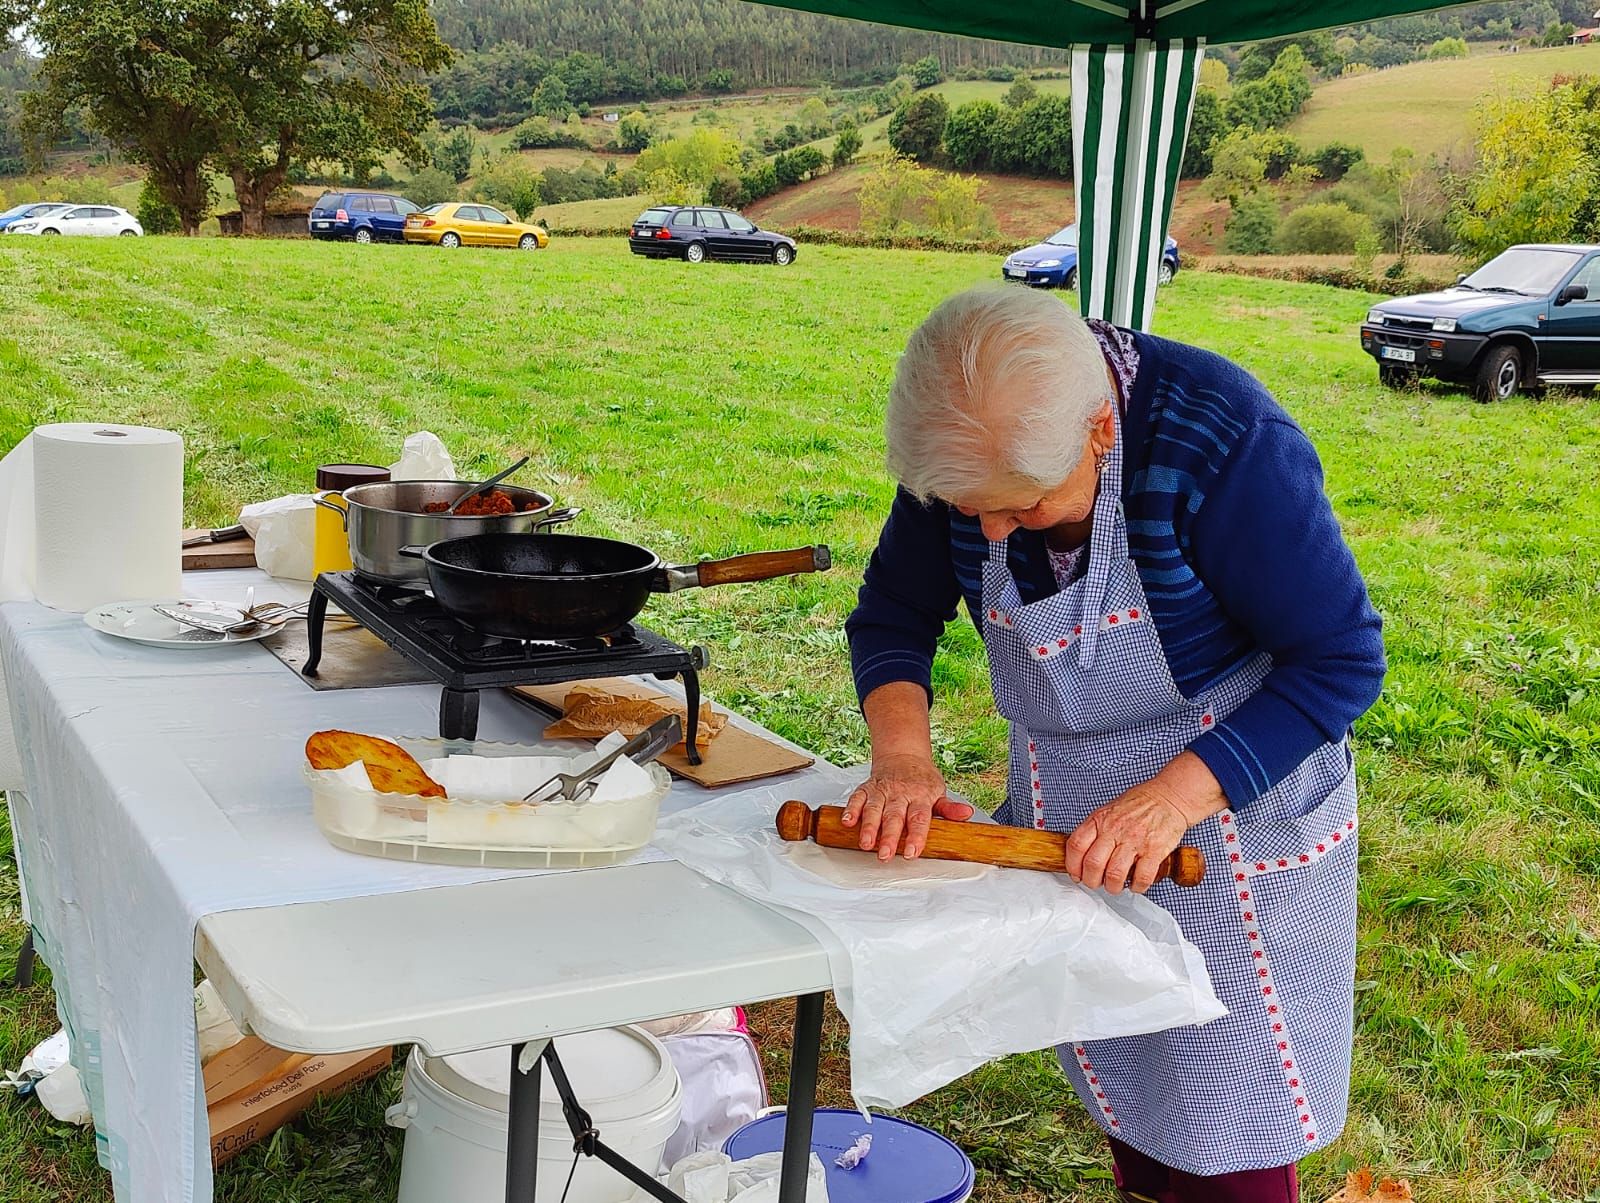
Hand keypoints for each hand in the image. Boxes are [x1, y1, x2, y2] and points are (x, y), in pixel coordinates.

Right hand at [841, 752, 973, 860]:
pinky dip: (851, 809)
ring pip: (873, 809)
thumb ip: (949, 808)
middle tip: (885, 854)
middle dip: (888, 836)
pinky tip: (847, 822)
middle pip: (894, 816)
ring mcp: (882, 791)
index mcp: (920, 796)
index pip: (919, 818)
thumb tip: (967, 814)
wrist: (903, 755)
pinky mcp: (866, 789)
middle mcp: (900, 794)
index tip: (912, 852)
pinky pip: (857, 798)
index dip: (916, 836)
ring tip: (866, 843)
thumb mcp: (939, 792)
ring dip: (868, 826)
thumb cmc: (922, 780)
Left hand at [1064, 752, 1226, 893]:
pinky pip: (1142, 877)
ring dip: (1112, 887)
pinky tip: (1136, 884)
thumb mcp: (1109, 810)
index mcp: (1100, 819)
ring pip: (1115, 874)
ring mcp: (1135, 840)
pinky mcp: (1155, 850)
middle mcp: (1115, 829)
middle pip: (1093, 864)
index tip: (1076, 874)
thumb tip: (1079, 856)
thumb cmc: (1139, 804)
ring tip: (1114, 886)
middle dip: (1091, 881)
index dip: (1072, 865)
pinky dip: (1137, 887)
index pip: (1076, 845)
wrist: (1169, 797)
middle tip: (1095, 883)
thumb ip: (1095, 830)